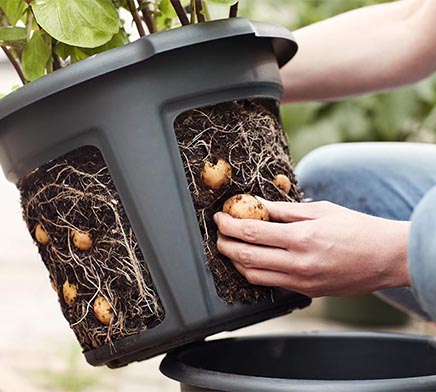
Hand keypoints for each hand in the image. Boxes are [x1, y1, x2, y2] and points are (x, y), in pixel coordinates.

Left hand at [214, 200, 410, 297]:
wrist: (386, 258)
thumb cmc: (357, 229)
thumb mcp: (320, 210)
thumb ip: (284, 210)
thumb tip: (256, 204)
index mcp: (301, 238)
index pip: (251, 233)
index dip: (229, 225)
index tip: (220, 217)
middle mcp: (298, 264)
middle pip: (245, 257)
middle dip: (224, 244)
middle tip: (219, 233)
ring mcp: (301, 282)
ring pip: (253, 275)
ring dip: (235, 261)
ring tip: (230, 246)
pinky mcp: (305, 292)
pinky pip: (270, 284)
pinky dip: (254, 272)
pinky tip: (252, 260)